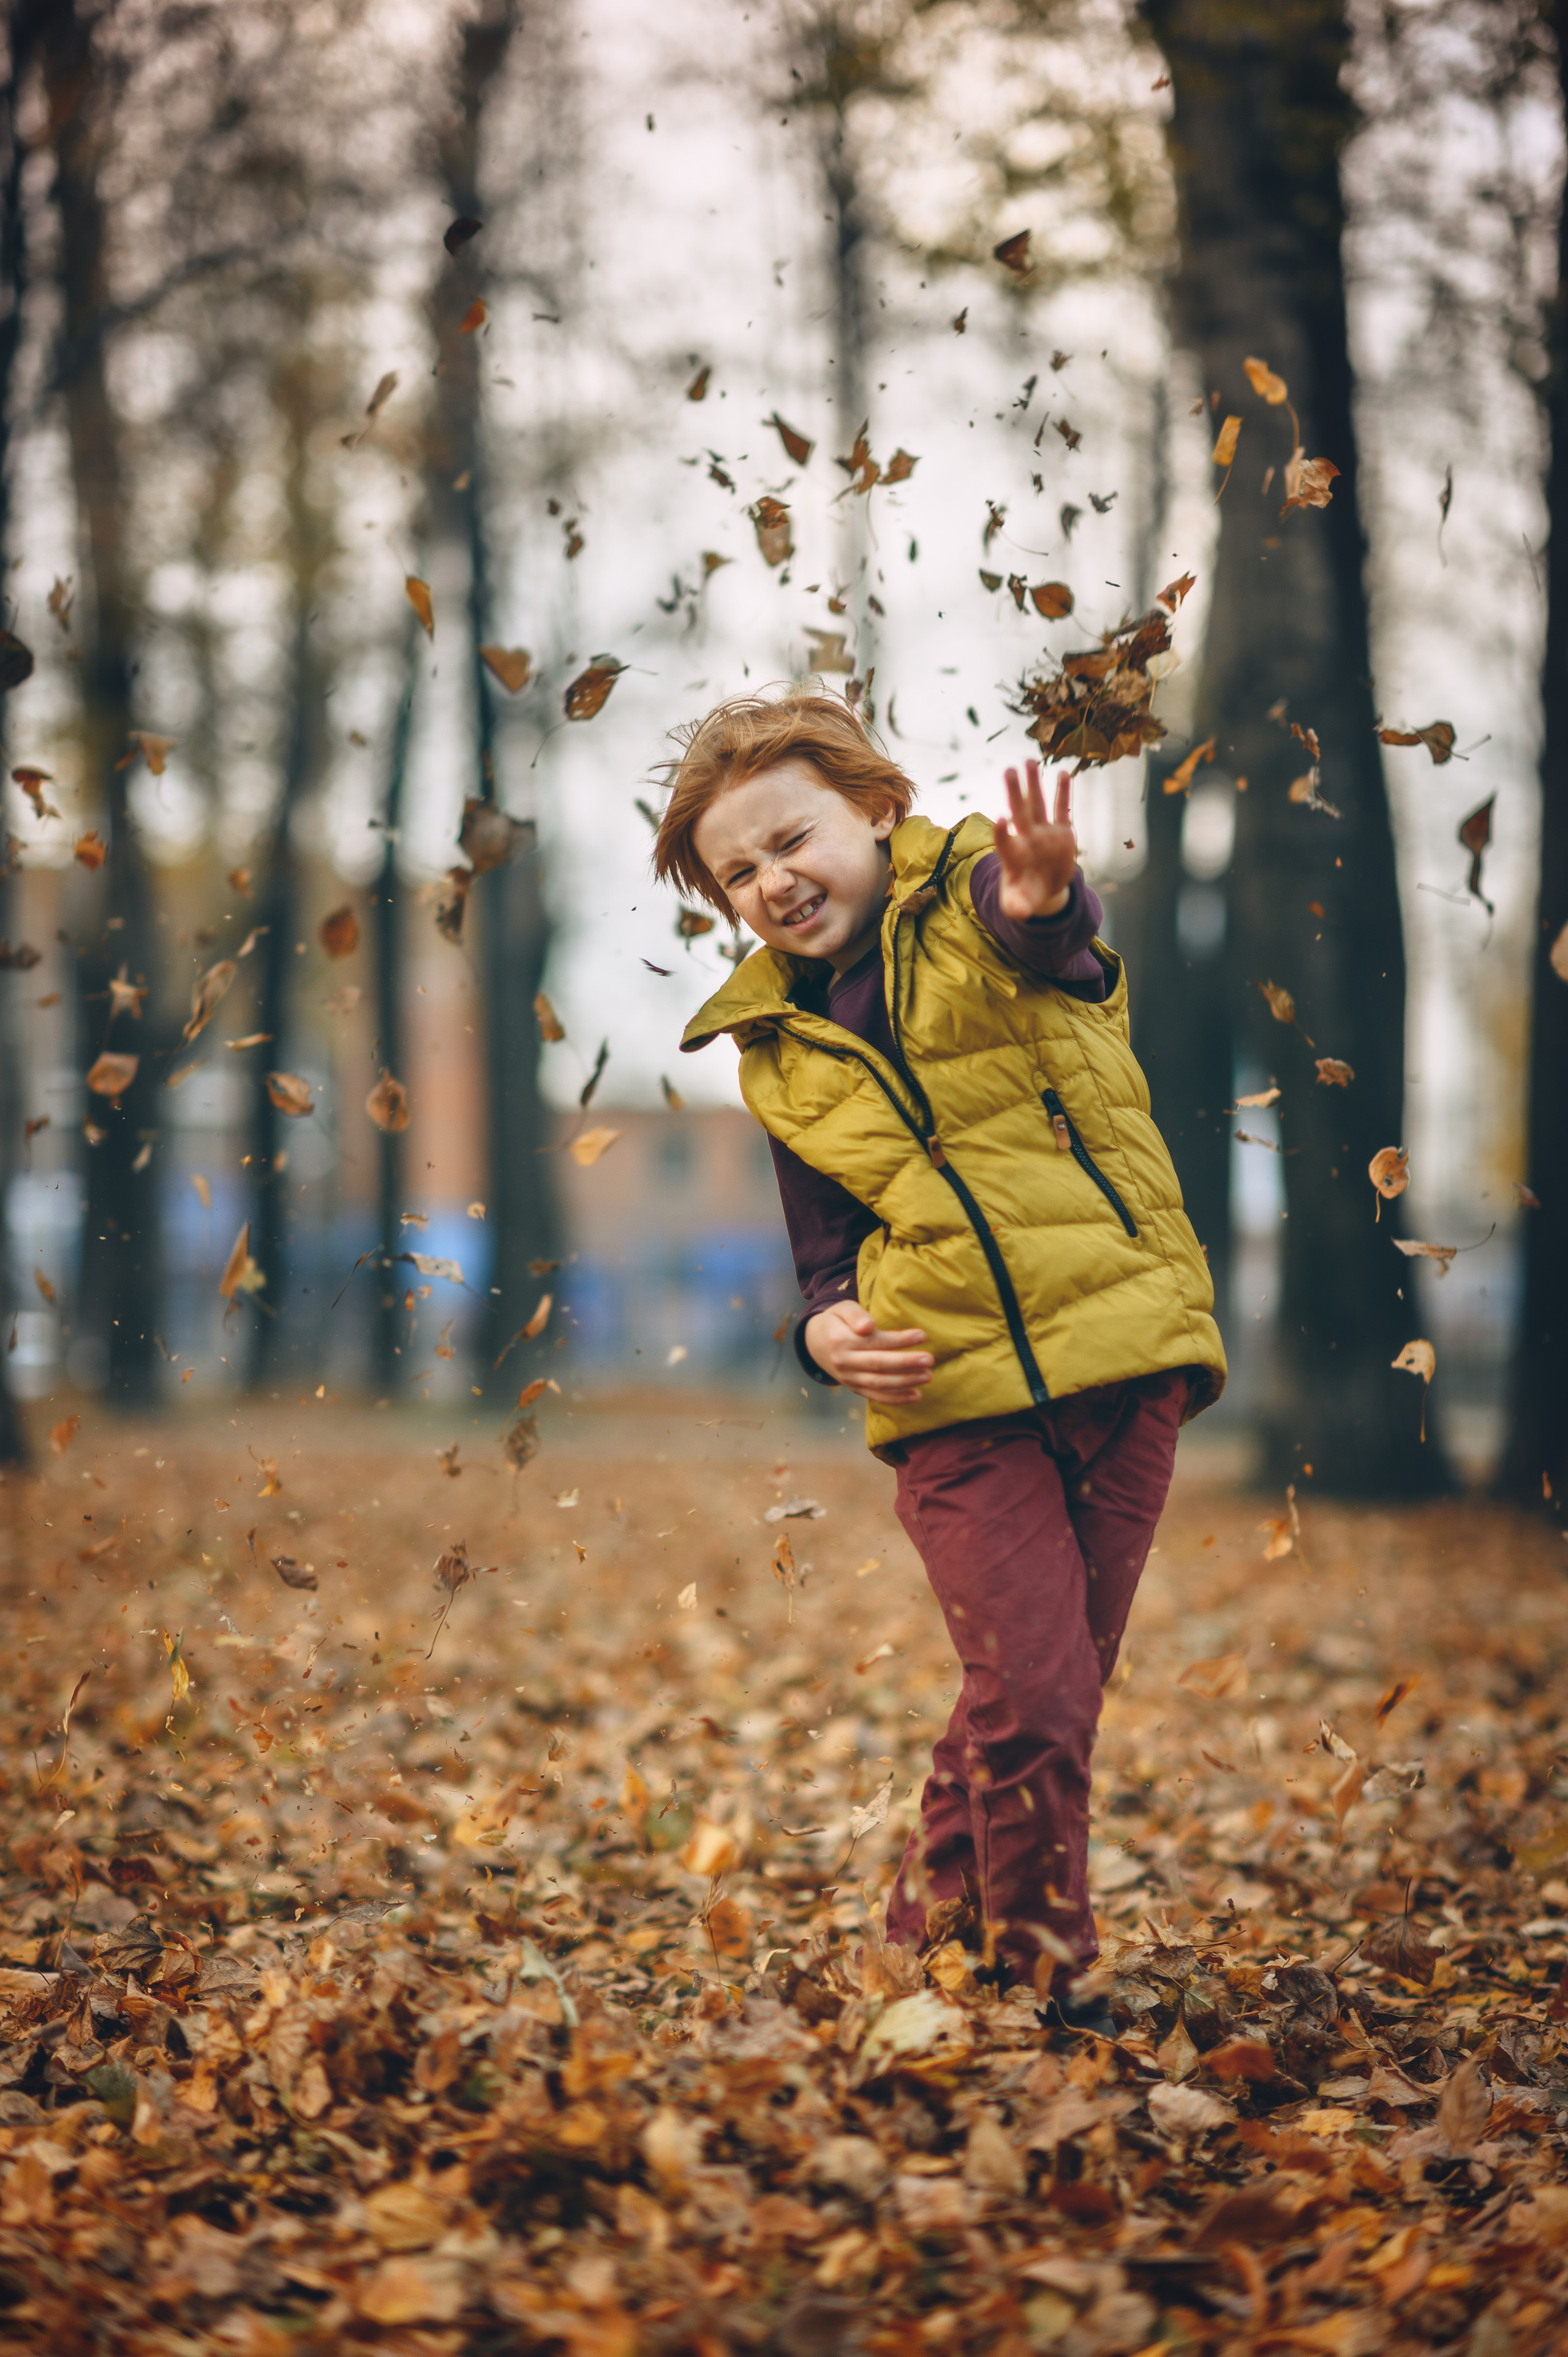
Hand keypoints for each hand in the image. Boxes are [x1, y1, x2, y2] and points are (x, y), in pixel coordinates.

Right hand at [802, 1301, 932, 1403]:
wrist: (815, 1343)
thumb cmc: (836, 1321)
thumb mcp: (841, 1309)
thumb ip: (855, 1315)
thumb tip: (868, 1326)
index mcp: (841, 1341)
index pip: (875, 1342)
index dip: (899, 1340)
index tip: (922, 1335)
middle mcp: (844, 1363)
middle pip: (879, 1365)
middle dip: (906, 1363)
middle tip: (929, 1360)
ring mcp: (848, 1379)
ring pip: (879, 1383)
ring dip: (905, 1382)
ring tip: (927, 1376)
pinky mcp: (854, 1388)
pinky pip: (876, 1396)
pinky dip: (896, 1399)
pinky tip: (916, 1395)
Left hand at [995, 758, 1076, 918]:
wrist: (1044, 891)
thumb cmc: (1026, 897)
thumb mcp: (1019, 906)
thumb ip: (1017, 907)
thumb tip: (1018, 913)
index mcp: (1014, 856)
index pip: (1006, 841)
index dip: (1003, 832)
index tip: (1001, 819)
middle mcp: (1027, 839)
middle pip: (1020, 812)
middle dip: (1014, 792)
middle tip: (1008, 770)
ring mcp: (1044, 833)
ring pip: (1038, 803)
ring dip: (1034, 783)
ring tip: (1030, 760)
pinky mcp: (1061, 832)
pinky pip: (1062, 809)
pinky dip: (1063, 792)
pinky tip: (1064, 773)